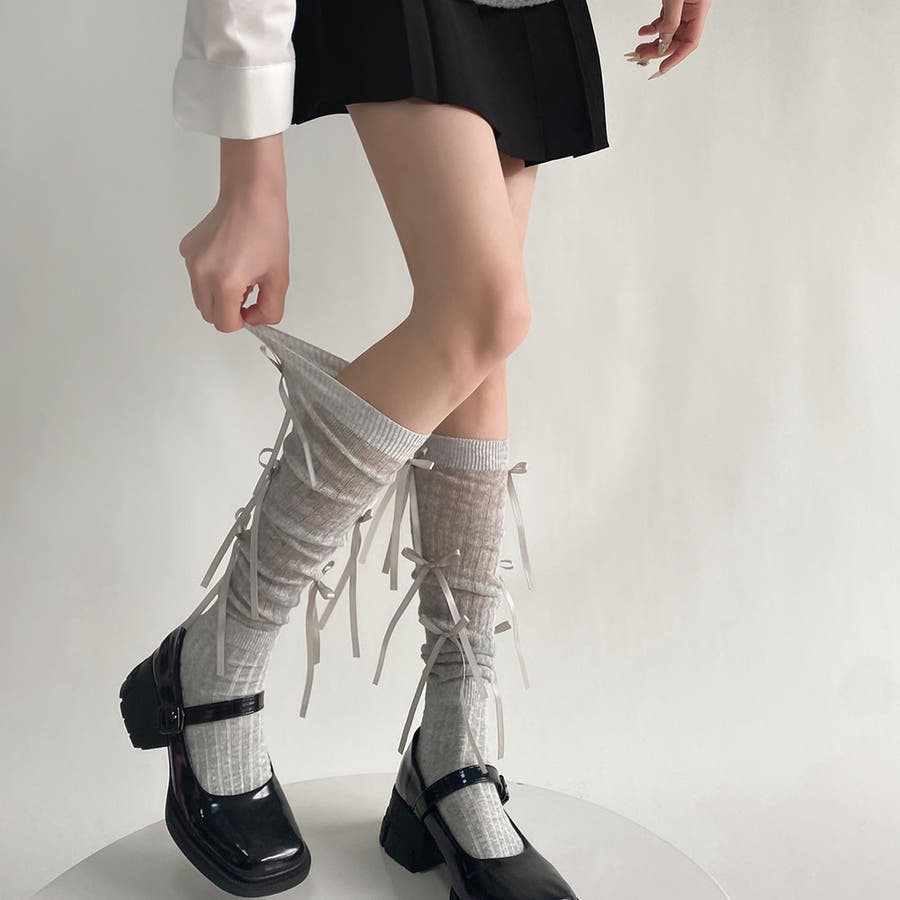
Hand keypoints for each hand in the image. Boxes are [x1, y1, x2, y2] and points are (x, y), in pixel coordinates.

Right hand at [178, 135, 289, 332]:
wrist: (250, 196)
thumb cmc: (267, 231)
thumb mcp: (279, 278)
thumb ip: (270, 309)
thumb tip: (254, 320)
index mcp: (226, 283)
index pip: (225, 324)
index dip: (241, 321)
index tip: (252, 306)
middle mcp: (202, 274)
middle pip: (209, 315)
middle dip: (229, 310)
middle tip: (248, 289)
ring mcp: (191, 261)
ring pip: (201, 298)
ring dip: (218, 296)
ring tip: (239, 273)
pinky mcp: (187, 250)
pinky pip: (196, 278)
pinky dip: (209, 278)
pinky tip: (227, 259)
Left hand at [625, 0, 712, 79]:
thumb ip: (671, 20)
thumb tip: (664, 43)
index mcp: (700, 8)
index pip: (690, 42)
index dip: (675, 58)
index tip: (661, 68)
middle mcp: (693, 9)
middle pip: (677, 39)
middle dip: (659, 50)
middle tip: (641, 56)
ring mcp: (684, 5)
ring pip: (669, 31)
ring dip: (653, 41)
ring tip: (639, 47)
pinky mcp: (674, 0)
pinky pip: (664, 19)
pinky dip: (653, 27)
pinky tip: (643, 31)